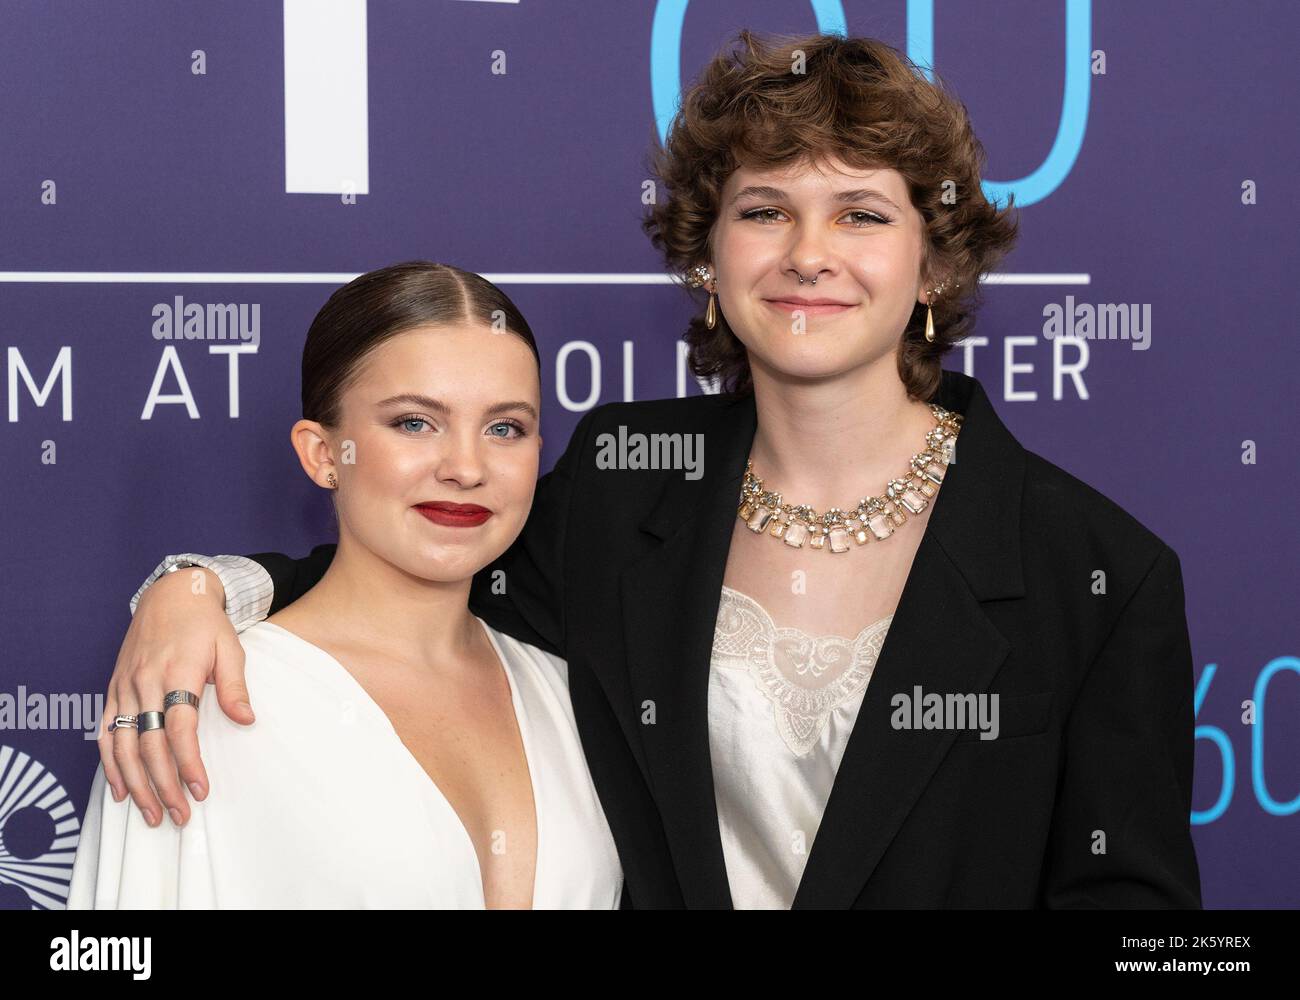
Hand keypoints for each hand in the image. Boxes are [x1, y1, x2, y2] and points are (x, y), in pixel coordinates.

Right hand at [99, 567, 253, 827]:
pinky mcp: (114, 689)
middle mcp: (145, 684)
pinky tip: (121, 789)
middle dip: (163, 786)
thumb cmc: (206, 624)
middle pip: (148, 746)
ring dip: (136, 784)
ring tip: (151, 814)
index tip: (200, 790)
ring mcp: (125, 687)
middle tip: (180, 815)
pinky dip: (110, 764)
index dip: (188, 763)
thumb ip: (235, 686)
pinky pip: (105, 732)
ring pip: (123, 746)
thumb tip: (246, 720)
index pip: (179, 730)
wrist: (171, 594)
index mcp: (177, 674)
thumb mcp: (230, 648)